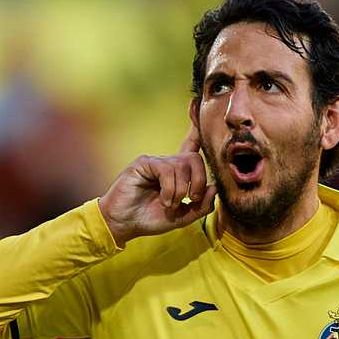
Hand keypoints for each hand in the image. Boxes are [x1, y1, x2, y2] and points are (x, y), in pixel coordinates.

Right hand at [97, 126, 217, 246]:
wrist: (124, 224)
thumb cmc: (150, 219)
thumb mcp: (182, 217)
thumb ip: (201, 206)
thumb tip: (214, 187)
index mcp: (178, 175)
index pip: (191, 149)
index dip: (198, 133)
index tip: (200, 114)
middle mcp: (168, 165)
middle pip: (194, 159)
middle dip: (199, 180)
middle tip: (192, 198)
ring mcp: (156, 162)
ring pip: (181, 165)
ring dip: (180, 191)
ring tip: (169, 204)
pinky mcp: (144, 163)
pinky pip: (166, 169)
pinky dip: (170, 188)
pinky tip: (164, 200)